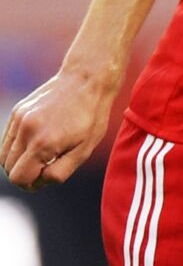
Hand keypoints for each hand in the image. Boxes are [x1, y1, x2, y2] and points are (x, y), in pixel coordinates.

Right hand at [1, 70, 115, 190]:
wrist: (87, 80)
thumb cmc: (91, 117)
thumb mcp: (85, 149)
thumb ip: (60, 171)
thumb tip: (40, 181)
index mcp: (42, 143)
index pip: (19, 178)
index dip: (31, 185)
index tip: (45, 178)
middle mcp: (26, 131)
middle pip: (9, 169)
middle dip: (25, 174)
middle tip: (46, 167)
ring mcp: (19, 119)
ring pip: (4, 155)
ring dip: (19, 161)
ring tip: (43, 155)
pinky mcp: (18, 111)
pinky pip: (8, 139)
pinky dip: (17, 147)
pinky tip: (38, 141)